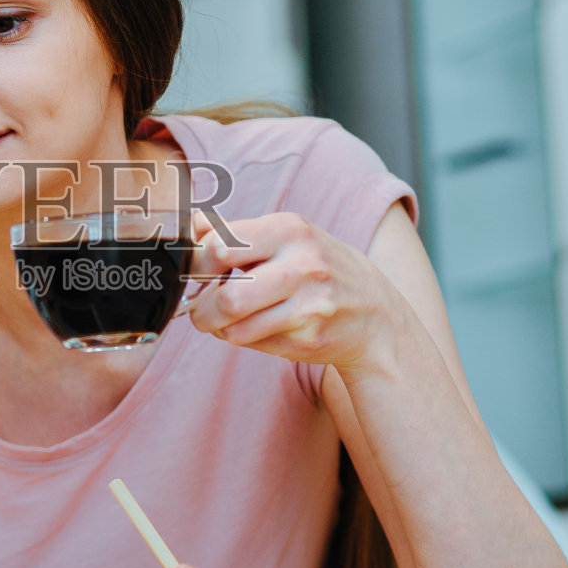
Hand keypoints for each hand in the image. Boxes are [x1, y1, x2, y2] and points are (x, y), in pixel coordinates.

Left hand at [183, 208, 402, 376]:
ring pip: (236, 328)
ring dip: (221, 329)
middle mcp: (303, 265)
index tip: (195, 274)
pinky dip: (245, 338)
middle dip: (202, 310)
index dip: (197, 265)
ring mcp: (309, 305)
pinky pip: (254, 342)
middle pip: (228, 297)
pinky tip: (259, 328)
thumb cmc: (319, 270)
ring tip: (228, 320)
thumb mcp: (286, 237)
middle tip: (201, 311)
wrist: (377, 315)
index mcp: (290, 229)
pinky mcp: (309, 337)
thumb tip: (190, 225)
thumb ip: (235, 232)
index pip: (220, 246)